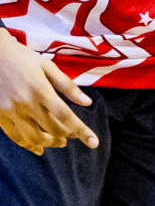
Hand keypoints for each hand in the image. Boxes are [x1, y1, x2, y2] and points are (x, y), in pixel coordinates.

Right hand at [0, 33, 97, 155]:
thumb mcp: (48, 66)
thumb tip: (87, 103)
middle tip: (73, 136)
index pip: (66, 116)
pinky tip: (37, 147)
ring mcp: (11, 112)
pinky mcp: (0, 117)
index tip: (93, 142)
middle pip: (51, 129)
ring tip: (59, 142)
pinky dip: (29, 145)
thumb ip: (67, 86)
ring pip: (33, 137)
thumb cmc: (23, 58)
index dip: (81, 131)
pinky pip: (16, 137)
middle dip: (66, 136)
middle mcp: (26, 104)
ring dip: (49, 143)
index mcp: (41, 90)